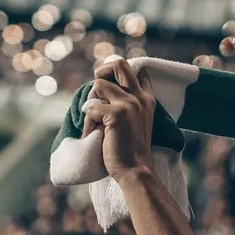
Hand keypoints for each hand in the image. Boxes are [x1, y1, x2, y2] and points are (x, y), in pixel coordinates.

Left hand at [82, 58, 156, 179]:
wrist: (136, 171)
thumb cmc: (130, 149)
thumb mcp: (135, 121)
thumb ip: (126, 103)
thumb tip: (101, 87)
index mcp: (146, 98)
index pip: (136, 70)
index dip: (117, 75)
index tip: (109, 92)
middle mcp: (139, 97)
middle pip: (118, 64)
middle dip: (101, 72)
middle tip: (97, 93)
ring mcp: (130, 104)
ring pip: (99, 84)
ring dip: (91, 102)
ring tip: (95, 122)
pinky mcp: (117, 114)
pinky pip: (91, 108)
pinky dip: (87, 123)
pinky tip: (93, 134)